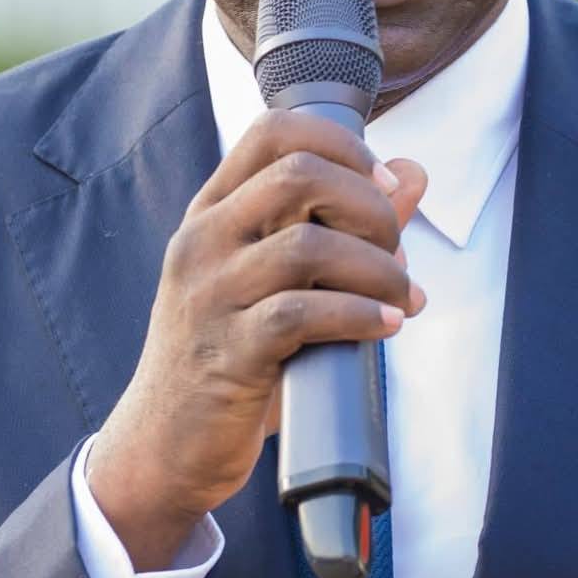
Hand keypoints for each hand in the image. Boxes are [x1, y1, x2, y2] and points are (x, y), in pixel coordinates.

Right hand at [87, 110, 426, 570]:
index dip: (344, 144)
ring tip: (403, 296)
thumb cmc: (231, 355)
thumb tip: (412, 172)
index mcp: (212, 212)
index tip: (385, 186)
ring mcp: (209, 295)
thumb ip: (345, 224)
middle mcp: (203, 241)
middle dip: (370, 206)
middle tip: (398, 249)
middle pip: (299, 175)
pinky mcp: (227, 353)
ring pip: (308, 245)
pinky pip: (302, 314)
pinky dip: (359, 314)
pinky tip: (386, 325)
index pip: (274, 132)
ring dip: (378, 268)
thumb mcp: (277, 280)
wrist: (165, 444)